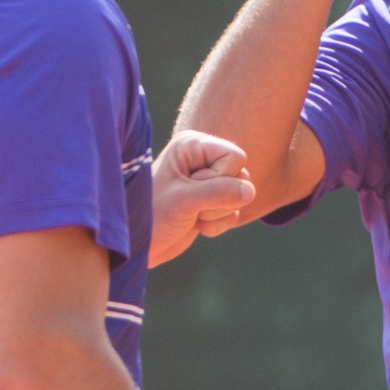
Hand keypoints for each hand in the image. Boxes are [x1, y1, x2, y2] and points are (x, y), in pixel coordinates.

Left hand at [149, 132, 256, 266]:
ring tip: (190, 215)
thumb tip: (250, 192)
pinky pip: (234, 213)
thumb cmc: (152, 214)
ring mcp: (209, 182)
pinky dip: (216, 225)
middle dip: (219, 199)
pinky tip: (194, 225)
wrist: (139, 243)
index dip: (220, 178)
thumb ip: (221, 192)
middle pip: (242, 176)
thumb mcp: (184, 201)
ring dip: (217, 214)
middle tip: (190, 204)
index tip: (191, 187)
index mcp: (193, 145)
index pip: (235, 157)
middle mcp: (203, 160)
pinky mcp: (213, 203)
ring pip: (241, 197)